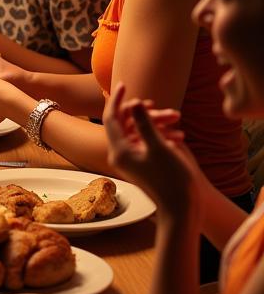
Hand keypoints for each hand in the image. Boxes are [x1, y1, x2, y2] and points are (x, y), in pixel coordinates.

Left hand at [103, 83, 197, 214]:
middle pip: (126, 124)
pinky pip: (147, 142)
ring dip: (157, 123)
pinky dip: (160, 135)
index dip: (116, 99)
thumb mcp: (159, 147)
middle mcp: (121, 154)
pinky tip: (178, 135)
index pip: (111, 118)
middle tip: (161, 107)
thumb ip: (145, 122)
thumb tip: (134, 101)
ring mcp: (131, 159)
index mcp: (119, 150)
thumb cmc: (172, 179)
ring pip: (139, 132)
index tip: (123, 84)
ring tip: (177, 120)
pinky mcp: (143, 163)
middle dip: (145, 113)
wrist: (182, 209)